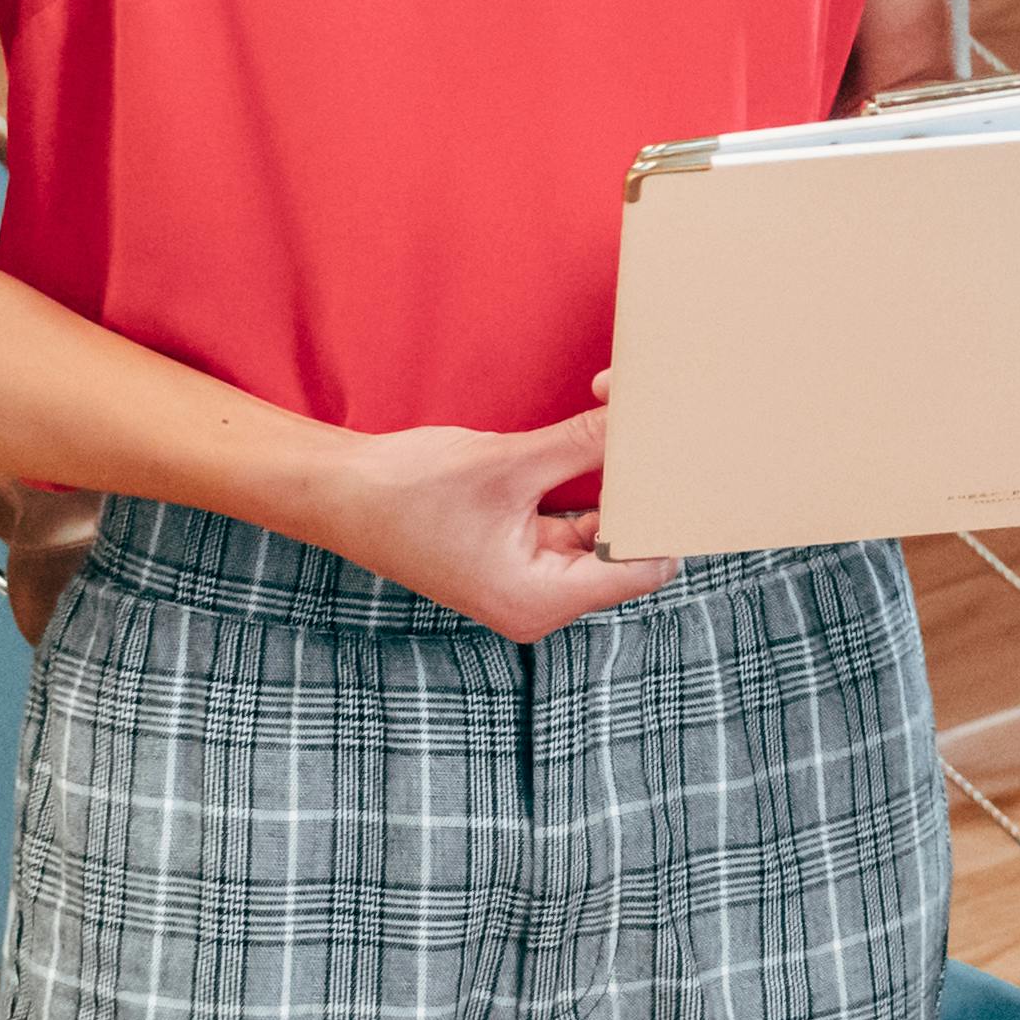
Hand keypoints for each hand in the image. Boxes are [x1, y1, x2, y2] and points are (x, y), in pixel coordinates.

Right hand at [319, 396, 680, 640]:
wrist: (334, 493)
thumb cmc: (407, 491)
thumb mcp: (507, 463)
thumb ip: (581, 444)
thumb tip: (641, 419)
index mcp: (541, 600)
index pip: (641, 568)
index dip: (665, 517)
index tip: (684, 464)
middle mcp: (541, 599)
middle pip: (624, 547)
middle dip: (639, 489)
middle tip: (663, 427)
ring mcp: (528, 574)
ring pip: (599, 527)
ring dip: (612, 478)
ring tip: (632, 421)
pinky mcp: (515, 547)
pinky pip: (569, 516)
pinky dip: (582, 479)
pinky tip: (598, 432)